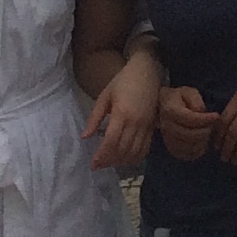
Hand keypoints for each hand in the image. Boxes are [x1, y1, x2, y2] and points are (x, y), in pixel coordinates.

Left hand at [84, 51, 164, 169]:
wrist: (147, 71)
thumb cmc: (122, 81)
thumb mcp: (104, 96)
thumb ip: (94, 118)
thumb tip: (84, 137)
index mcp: (122, 113)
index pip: (111, 142)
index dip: (102, 155)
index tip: (93, 164)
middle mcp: (136, 123)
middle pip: (122, 150)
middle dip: (109, 161)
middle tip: (99, 165)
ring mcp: (146, 126)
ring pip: (134, 153)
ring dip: (121, 162)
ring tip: (110, 162)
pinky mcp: (153, 127)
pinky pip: (145, 149)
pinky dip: (135, 158)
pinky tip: (125, 159)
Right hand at [156, 85, 218, 161]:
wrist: (164, 107)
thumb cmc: (180, 98)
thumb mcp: (189, 92)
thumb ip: (196, 101)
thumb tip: (201, 113)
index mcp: (170, 110)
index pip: (188, 119)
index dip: (204, 119)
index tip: (216, 116)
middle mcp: (166, 126)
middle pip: (188, 135)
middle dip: (204, 131)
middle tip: (212, 125)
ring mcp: (167, 139)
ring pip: (188, 147)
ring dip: (202, 142)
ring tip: (207, 133)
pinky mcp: (171, 149)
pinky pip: (186, 155)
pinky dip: (197, 151)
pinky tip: (202, 143)